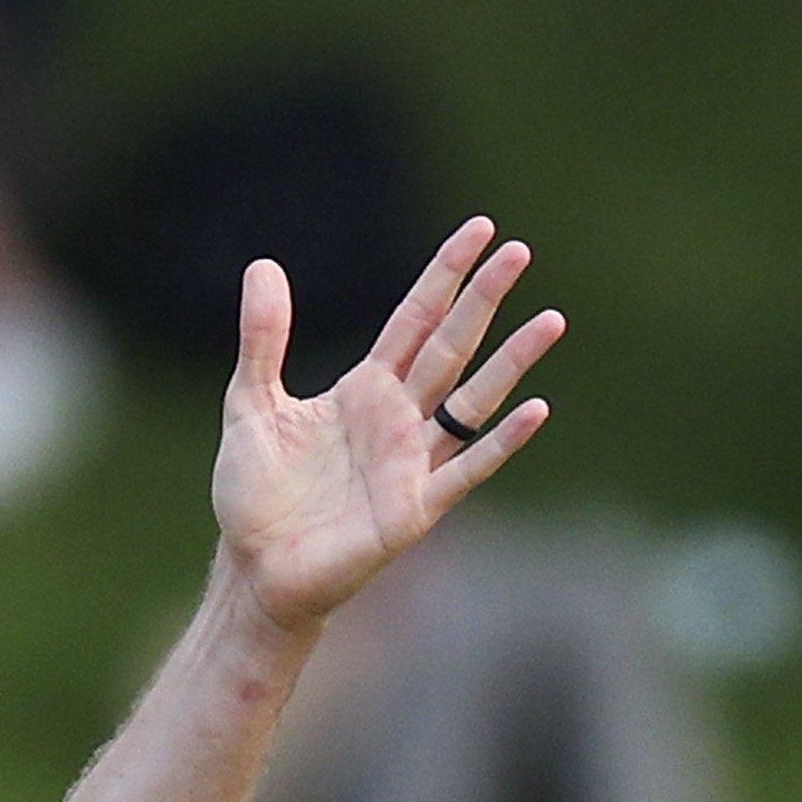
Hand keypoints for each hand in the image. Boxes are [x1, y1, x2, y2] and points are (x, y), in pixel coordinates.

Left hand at [214, 220, 562, 635]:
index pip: (415, 318)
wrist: (254, 571)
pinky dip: (500, 442)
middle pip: (451, 345)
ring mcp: (411, 462)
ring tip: (551, 320)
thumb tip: (262, 266)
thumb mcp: (250, 405)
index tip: (480, 230)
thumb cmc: (254, 495)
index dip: (445, 274)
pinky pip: (467, 469)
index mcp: (366, 387)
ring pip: (471, 400)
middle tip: (519, 251)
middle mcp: (398, 417)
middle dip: (484, 299)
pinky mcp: (414, 509)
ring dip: (511, 361)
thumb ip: (263, 340)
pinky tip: (536, 410)